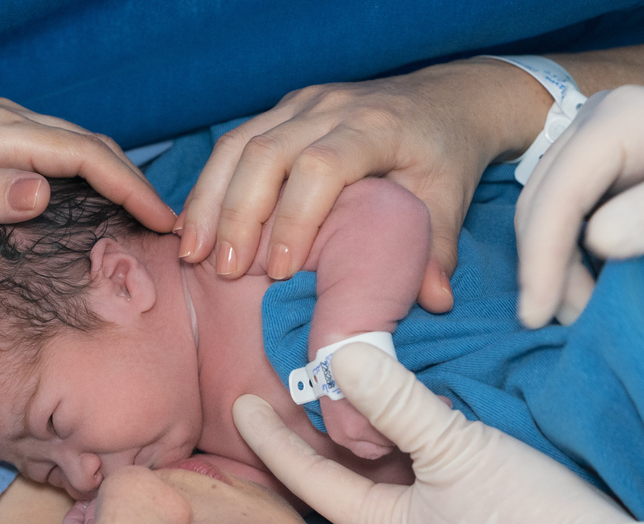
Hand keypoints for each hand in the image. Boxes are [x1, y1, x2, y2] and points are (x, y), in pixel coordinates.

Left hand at [0, 98, 175, 232]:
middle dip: (133, 181)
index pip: (84, 155)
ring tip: (138, 212)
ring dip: (112, 173)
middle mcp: (3, 117)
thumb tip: (45, 192)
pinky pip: (52, 145)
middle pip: (88, 142)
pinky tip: (87, 193)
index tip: (162, 223)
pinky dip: (84, 168)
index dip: (129, 188)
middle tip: (165, 224)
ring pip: (72, 141)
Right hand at [177, 59, 549, 311]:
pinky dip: (211, 187)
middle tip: (223, 269)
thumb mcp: (450, 199)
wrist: (442, 101)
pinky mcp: (283, 110)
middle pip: (266, 153)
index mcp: (376, 126)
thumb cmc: (442, 155)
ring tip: (193, 252)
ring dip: (210, 200)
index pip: (322, 166)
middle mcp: (332, 106)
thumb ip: (438, 249)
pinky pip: (234, 143)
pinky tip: (195, 226)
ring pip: (239, 144)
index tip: (281, 270)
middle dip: (237, 214)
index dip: (295, 218)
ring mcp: (302, 104)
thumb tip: (435, 301)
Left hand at [233, 344, 631, 523]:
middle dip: (314, 433)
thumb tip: (344, 358)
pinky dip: (402, 441)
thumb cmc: (524, 515)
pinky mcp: (468, 522)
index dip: (271, 440)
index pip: (309, 479)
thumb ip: (397, 403)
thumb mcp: (455, 448)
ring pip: (380, 474)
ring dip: (361, 433)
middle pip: (340, 477)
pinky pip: (416, 475)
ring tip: (339, 386)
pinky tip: (407, 410)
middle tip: (289, 385)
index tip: (240, 402)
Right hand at [516, 86, 643, 327]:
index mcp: (620, 118)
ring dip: (556, 271)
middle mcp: (595, 127)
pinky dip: (569, 264)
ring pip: (544, 220)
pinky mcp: (598, 181)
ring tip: (588, 311)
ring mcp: (593, 153)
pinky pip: (563, 226)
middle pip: (540, 207)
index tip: (539, 315)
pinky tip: (594, 288)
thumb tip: (598, 240)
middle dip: (546, 269)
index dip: (541, 256)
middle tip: (577, 321)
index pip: (558, 192)